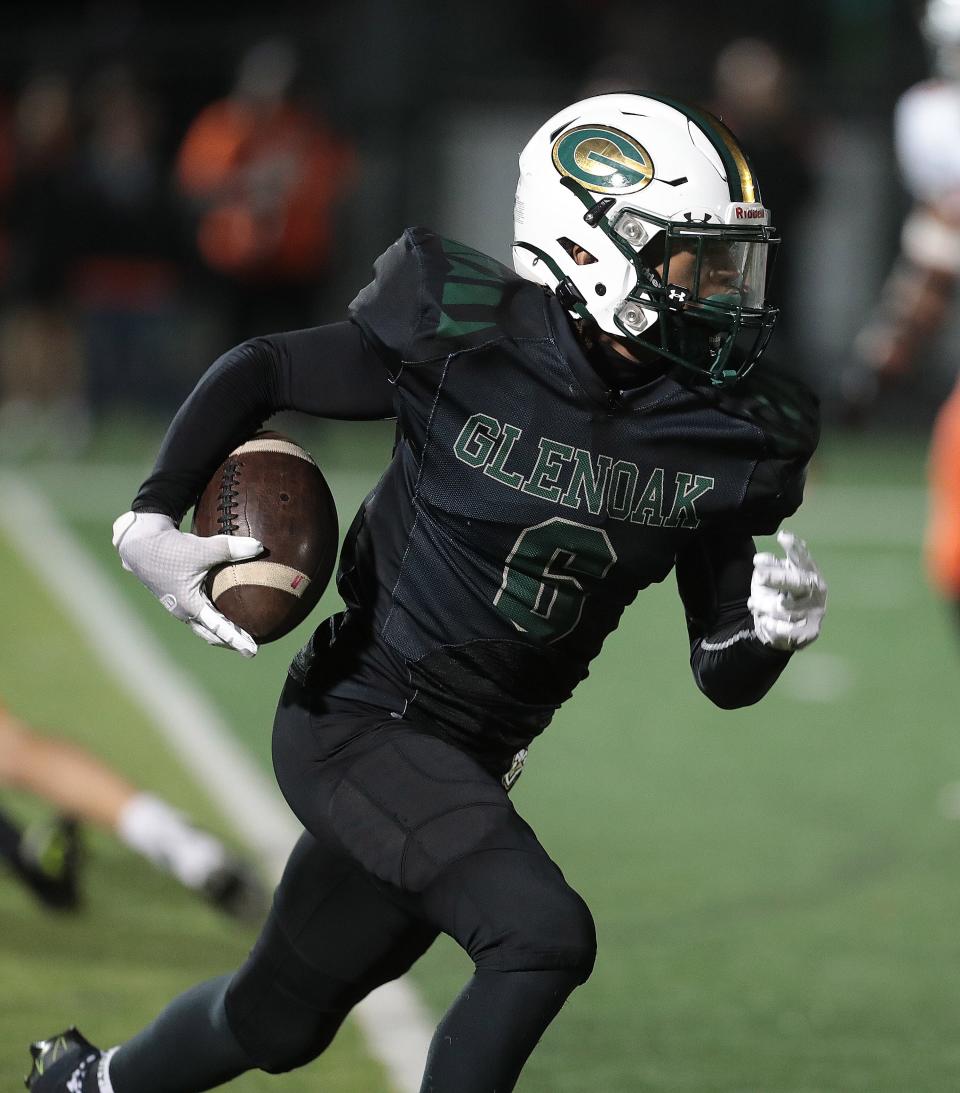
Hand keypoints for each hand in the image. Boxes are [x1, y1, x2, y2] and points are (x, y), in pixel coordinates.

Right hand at [112, 510, 262, 655]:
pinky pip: (199, 613)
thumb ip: (230, 548)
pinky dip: (213, 618)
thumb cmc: (169, 549)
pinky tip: (224, 610)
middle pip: (210, 634)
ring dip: (221, 632)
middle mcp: (183, 610)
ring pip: (203, 626)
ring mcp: (179, 605)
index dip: (237, 640)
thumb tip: (260, 547)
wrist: (140, 543)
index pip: (218, 628)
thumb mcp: (202, 548)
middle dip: (230, 642)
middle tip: (251, 648)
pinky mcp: (178, 596)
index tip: (252, 651)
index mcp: (189, 605)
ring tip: (241, 635)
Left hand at [748, 530, 826, 650]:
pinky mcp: (811, 631)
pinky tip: (764, 621)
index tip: (783, 537)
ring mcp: (816, 611)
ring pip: (786, 608)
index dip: (795, 548)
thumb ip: (768, 567)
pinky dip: (772, 624)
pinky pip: (787, 628)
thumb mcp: (770, 579)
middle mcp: (817, 590)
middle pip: (799, 582)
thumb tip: (760, 560)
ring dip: (765, 606)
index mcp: (808, 572)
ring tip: (753, 604)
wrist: (781, 629)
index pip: (802, 558)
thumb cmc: (778, 595)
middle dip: (778, 578)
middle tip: (759, 576)